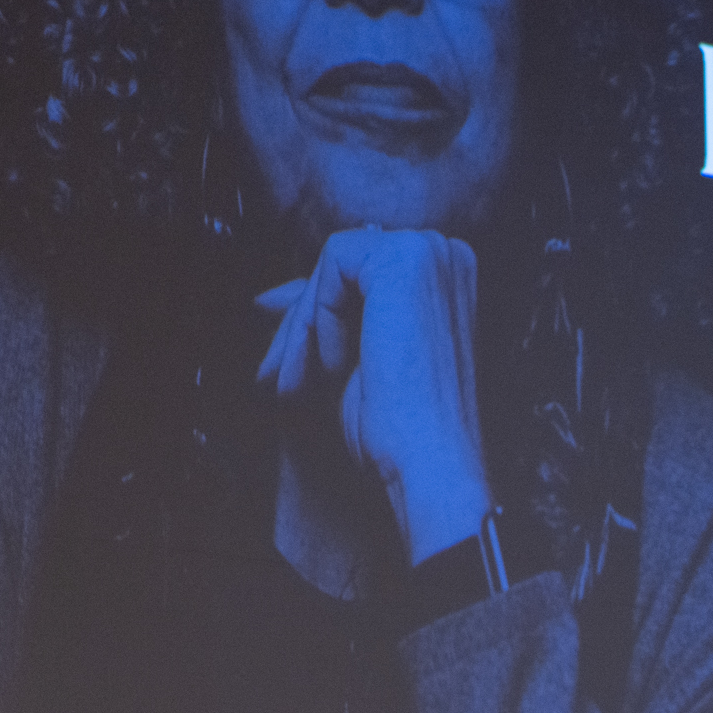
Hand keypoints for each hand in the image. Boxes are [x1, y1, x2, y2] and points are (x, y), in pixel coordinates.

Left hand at [257, 227, 493, 565]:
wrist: (427, 460)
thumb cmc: (400, 427)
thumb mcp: (349, 361)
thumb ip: (318, 317)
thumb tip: (266, 297)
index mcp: (446, 277)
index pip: (358, 274)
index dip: (315, 317)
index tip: (284, 364)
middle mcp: (446, 255)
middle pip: (342, 265)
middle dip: (302, 323)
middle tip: (277, 378)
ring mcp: (430, 252)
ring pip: (332, 264)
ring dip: (304, 325)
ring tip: (298, 381)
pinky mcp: (406, 258)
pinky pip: (331, 266)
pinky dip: (319, 316)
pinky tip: (335, 366)